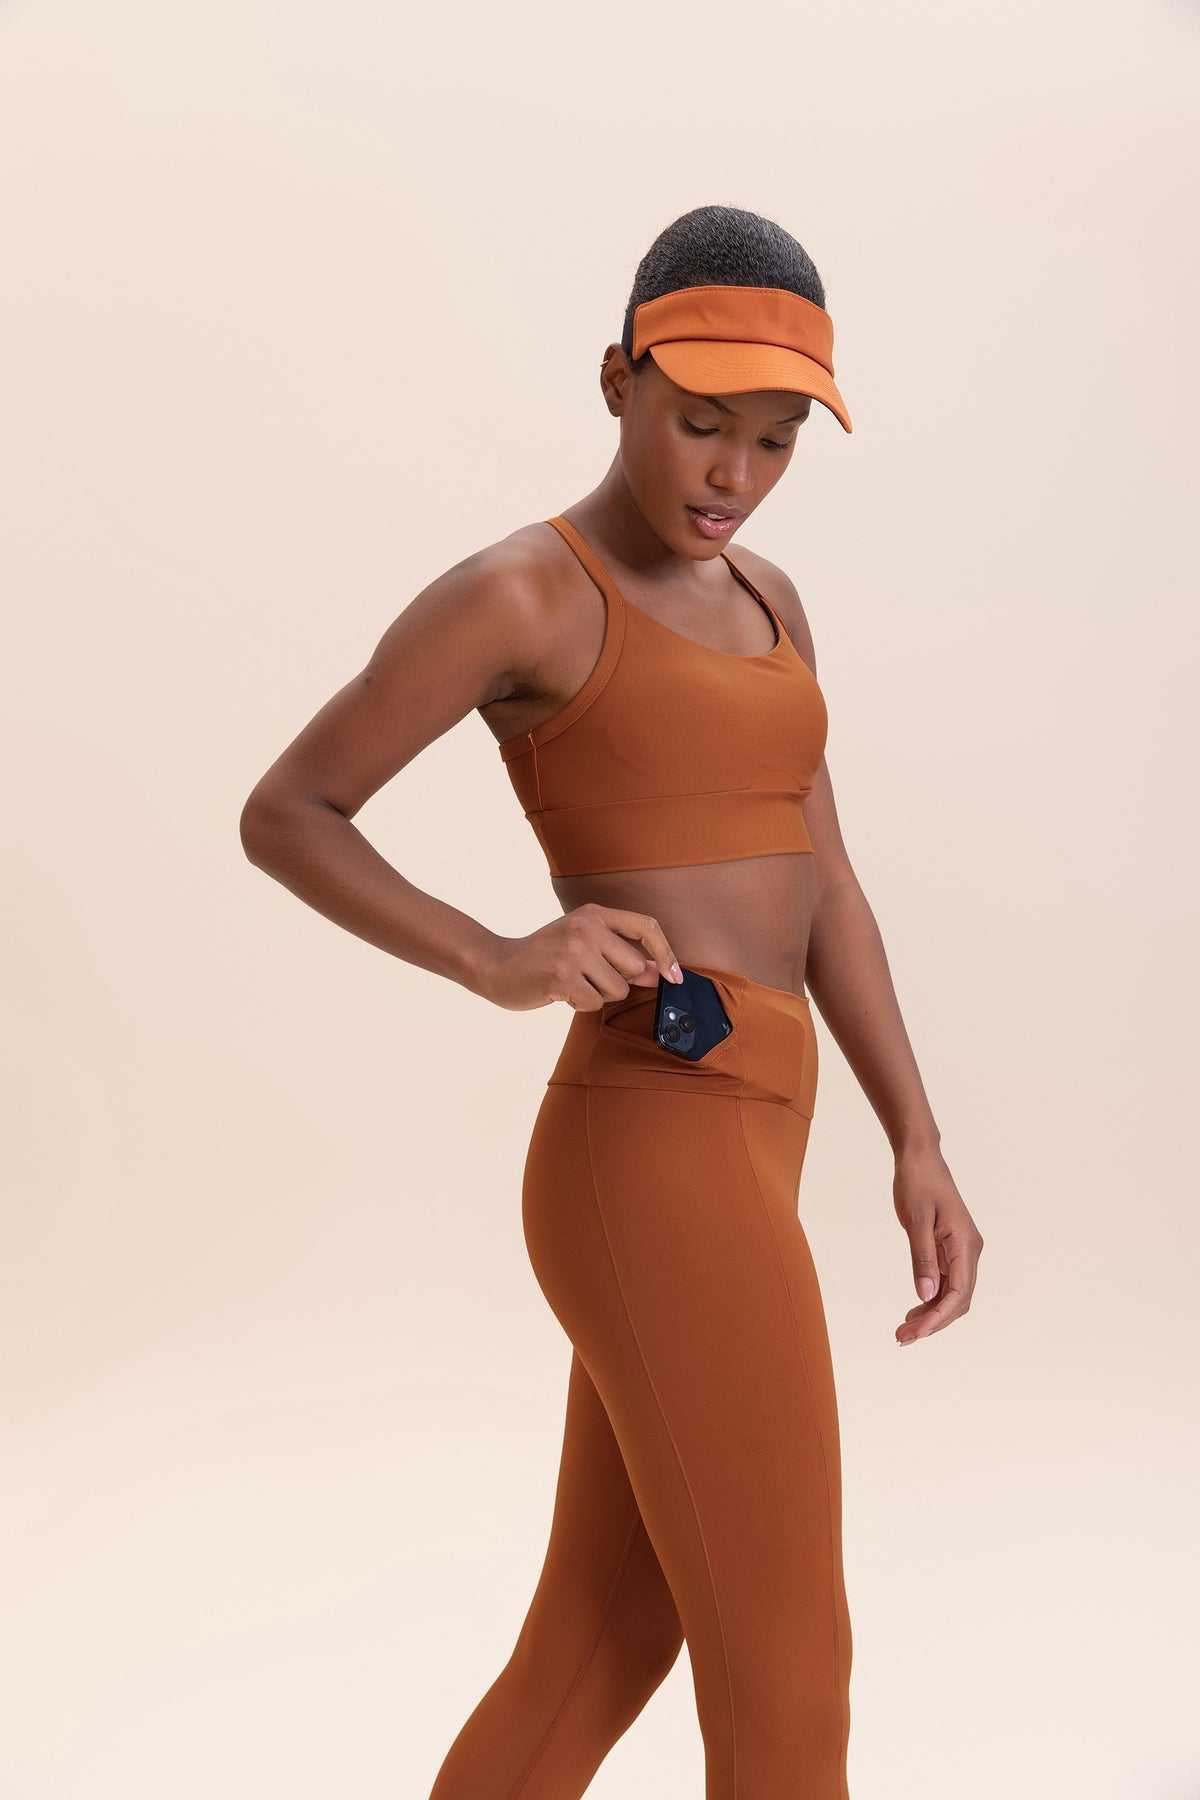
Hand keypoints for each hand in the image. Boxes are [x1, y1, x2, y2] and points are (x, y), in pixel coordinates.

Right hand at [478, 903, 683, 1012]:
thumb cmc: (544, 956)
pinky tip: (561, 994)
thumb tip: (658, 973)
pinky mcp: (562, 976)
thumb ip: (620, 954)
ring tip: (571, 983)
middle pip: (634, 967)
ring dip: (598, 995)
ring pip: (617, 990)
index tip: (674, 976)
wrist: (496, 965)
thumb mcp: (582, 943)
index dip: (667, 953)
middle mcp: (586, 927)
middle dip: (617, 981)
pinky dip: (581, 1005)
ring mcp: (573, 951)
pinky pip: (594, 1003)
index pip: (646, 926)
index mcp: (594, 913)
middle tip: (586, 976)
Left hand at [892, 1145, 983, 1345]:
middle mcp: (969, 1250)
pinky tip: (913, 1311)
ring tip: (903, 1332)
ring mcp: (961, 1251)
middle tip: (902, 1338)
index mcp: (966, 1244)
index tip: (916, 1333)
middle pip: (958, 1300)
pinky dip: (930, 1299)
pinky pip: (945, 1282)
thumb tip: (926, 1296)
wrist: (920, 1157)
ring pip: (952, 1294)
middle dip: (933, 1323)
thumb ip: (922, 1258)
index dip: (938, 1317)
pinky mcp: (950, 1249)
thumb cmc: (917, 1182)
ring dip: (931, 1315)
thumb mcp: (915, 1220)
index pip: (958, 1293)